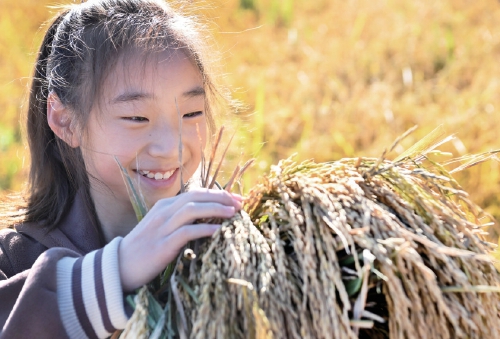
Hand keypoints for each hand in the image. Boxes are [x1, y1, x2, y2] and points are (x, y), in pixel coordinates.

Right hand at [118, 188, 241, 291]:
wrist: (120, 266)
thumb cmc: (144, 248)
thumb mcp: (162, 227)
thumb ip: (180, 219)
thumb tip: (207, 219)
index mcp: (164, 205)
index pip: (195, 193)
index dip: (217, 194)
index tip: (236, 198)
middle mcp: (163, 212)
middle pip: (196, 197)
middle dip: (221, 198)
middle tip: (240, 203)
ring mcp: (162, 227)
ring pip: (192, 210)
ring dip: (215, 210)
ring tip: (233, 213)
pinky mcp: (163, 245)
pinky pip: (187, 232)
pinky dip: (204, 229)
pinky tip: (218, 231)